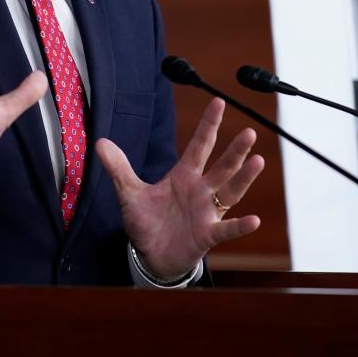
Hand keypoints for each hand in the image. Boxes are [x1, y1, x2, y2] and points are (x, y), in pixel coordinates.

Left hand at [96, 98, 263, 279]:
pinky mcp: (207, 235)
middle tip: (249, 132)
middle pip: (221, 166)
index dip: (209, 124)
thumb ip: (118, 168)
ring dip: (244, 178)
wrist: (150, 255)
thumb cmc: (146, 221)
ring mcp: (207, 212)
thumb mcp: (129, 193)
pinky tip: (254, 220)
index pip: (199, 145)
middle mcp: (200, 190)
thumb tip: (100, 142)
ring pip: (230, 192)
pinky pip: (226, 229)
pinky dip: (240, 225)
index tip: (219, 101)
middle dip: (235, 150)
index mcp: (183, 175)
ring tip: (257, 161)